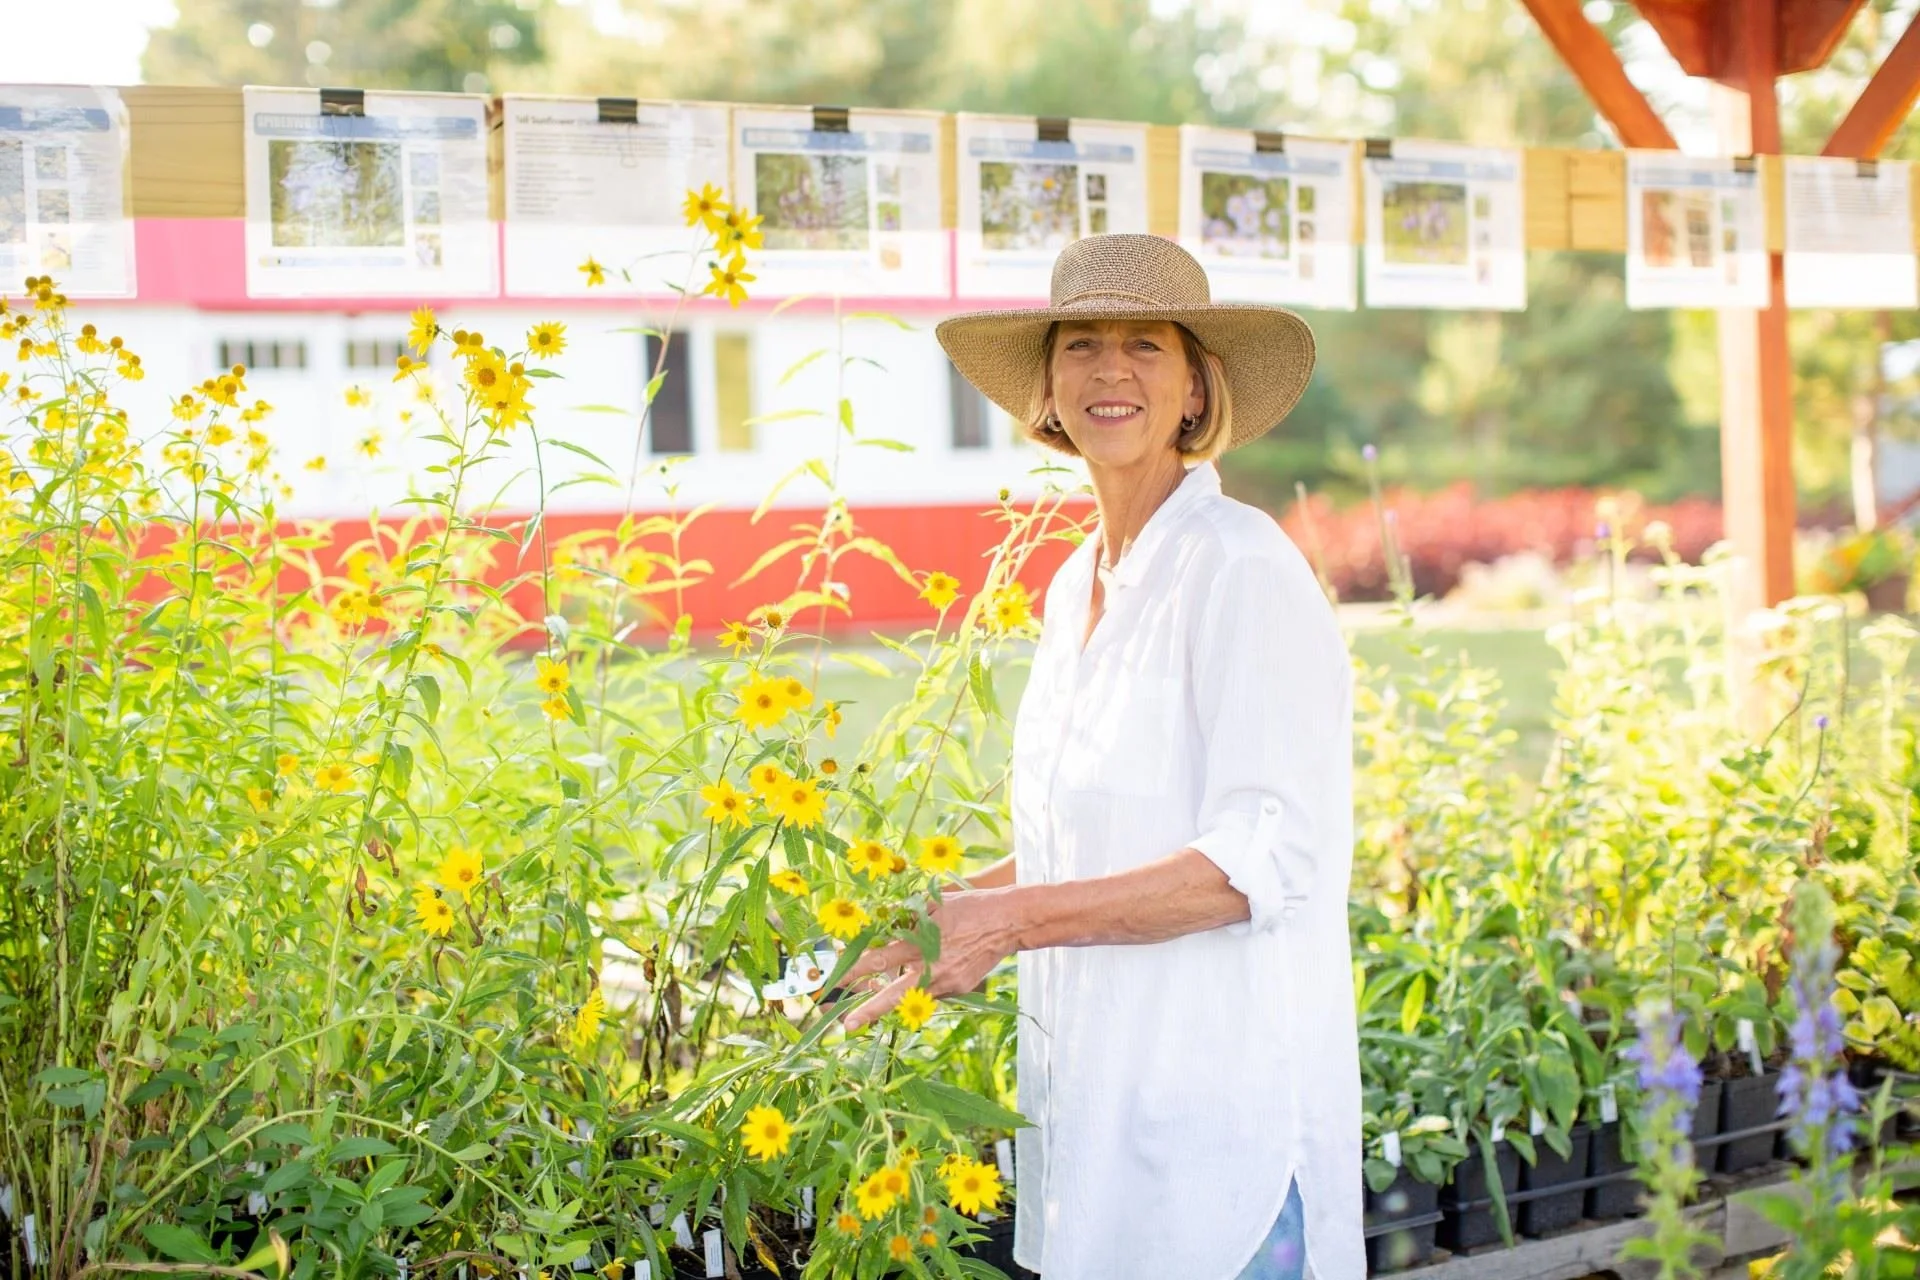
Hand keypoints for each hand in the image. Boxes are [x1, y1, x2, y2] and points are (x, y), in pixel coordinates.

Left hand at [834, 888, 1022, 1033]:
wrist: (1008, 921)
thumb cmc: (967, 906)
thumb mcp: (931, 904)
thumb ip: (904, 917)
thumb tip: (877, 923)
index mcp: (921, 943)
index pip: (879, 959)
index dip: (855, 969)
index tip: (835, 978)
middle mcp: (932, 968)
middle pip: (893, 994)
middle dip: (868, 1011)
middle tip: (846, 1025)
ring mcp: (947, 982)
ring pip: (911, 997)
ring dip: (892, 1000)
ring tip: (869, 1009)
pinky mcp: (959, 989)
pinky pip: (931, 991)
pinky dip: (920, 986)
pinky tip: (919, 977)